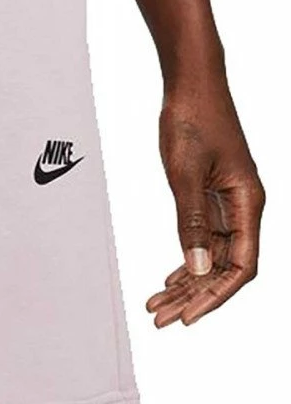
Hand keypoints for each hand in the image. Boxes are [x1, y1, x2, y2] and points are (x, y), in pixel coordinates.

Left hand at [146, 79, 263, 326]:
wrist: (191, 85)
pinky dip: (184, 258)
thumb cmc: (193, 120)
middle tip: (159, 318)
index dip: (216, 295)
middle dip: (194, 296)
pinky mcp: (210, 195)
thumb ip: (189, 221)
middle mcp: (243, 208)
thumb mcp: (185, 174)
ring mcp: (227, 203)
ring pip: (210, 255)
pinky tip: (169, 277)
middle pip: (224, 267)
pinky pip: (201, 238)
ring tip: (155, 304)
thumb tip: (194, 268)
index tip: (188, 316)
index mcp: (248, 204)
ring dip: (185, 281)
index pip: (241, 266)